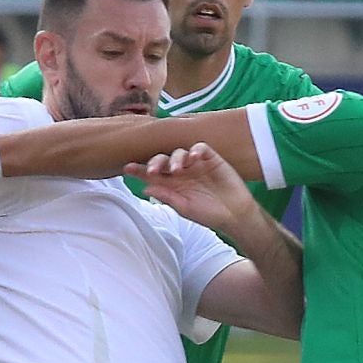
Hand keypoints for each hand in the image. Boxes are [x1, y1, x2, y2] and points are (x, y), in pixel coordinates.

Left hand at [127, 144, 248, 232]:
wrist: (234, 214)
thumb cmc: (209, 214)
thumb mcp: (185, 208)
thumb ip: (167, 197)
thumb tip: (145, 187)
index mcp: (172, 184)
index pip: (152, 174)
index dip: (140, 170)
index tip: (128, 168)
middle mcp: (182, 172)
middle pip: (163, 160)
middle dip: (155, 162)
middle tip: (153, 170)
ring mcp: (196, 164)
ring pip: (180, 152)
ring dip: (176, 158)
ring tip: (178, 170)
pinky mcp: (211, 159)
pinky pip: (200, 148)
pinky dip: (195, 150)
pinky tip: (194, 158)